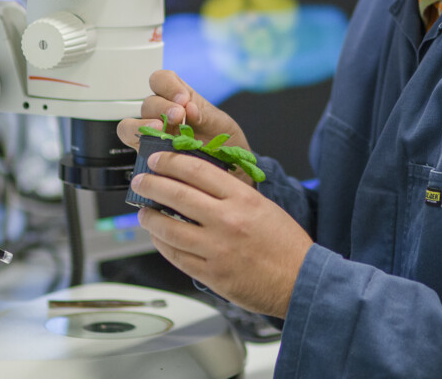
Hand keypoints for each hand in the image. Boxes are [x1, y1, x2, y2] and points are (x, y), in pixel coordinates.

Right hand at [117, 69, 252, 159]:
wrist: (230, 173)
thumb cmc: (225, 146)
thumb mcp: (222, 126)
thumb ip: (205, 115)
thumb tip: (188, 106)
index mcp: (180, 100)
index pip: (162, 80)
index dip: (168, 85)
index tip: (183, 99)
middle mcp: (161, 114)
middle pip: (149, 102)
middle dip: (163, 107)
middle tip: (178, 116)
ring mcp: (151, 134)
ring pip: (132, 120)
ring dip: (144, 123)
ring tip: (161, 129)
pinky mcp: (146, 152)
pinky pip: (130, 139)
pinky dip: (137, 137)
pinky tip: (155, 145)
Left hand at [131, 150, 312, 317]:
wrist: (301, 282)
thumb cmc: (285, 244)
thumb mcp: (262, 206)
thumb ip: (230, 194)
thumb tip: (196, 182)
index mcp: (242, 198)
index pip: (196, 170)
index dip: (171, 161)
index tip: (158, 160)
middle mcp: (226, 220)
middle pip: (176, 194)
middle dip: (151, 185)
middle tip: (140, 182)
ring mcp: (216, 248)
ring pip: (168, 227)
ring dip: (149, 217)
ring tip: (144, 212)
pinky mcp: (210, 274)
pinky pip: (175, 256)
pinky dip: (161, 243)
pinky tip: (158, 237)